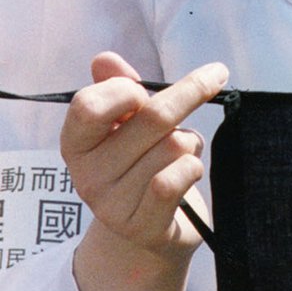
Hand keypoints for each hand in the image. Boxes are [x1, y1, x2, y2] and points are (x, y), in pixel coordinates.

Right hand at [63, 52, 227, 260]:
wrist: (149, 231)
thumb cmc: (140, 164)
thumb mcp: (127, 124)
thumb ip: (117, 88)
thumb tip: (104, 59)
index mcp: (76, 145)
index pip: (87, 105)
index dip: (124, 89)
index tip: (144, 89)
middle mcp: (87, 177)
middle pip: (151, 117)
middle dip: (189, 92)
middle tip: (214, 77)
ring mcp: (113, 205)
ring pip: (174, 145)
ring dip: (191, 141)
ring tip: (183, 153)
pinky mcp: (143, 226)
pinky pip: (178, 178)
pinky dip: (193, 167)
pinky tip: (189, 172)